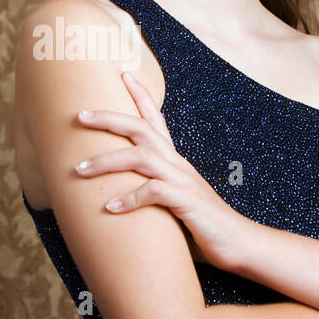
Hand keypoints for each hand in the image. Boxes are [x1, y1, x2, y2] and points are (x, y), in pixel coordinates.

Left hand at [74, 70, 248, 269]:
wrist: (239, 243)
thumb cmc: (202, 224)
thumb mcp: (173, 201)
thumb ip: (152, 192)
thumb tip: (119, 196)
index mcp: (175, 161)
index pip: (156, 120)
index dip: (141, 95)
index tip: (123, 74)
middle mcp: (177, 164)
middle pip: (141, 128)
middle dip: (109, 118)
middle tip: (79, 115)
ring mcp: (182, 181)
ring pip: (141, 157)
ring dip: (107, 161)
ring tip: (80, 169)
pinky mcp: (186, 201)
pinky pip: (153, 192)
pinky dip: (129, 198)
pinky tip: (110, 207)